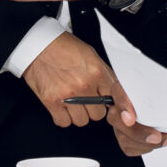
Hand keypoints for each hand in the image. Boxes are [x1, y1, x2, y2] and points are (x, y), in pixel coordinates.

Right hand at [25, 35, 166, 154]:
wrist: (38, 44)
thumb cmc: (63, 47)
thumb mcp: (91, 55)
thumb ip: (104, 75)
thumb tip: (115, 93)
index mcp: (96, 71)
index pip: (116, 94)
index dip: (124, 108)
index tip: (128, 118)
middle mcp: (84, 85)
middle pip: (99, 114)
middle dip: (93, 108)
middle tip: (85, 97)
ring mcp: (67, 95)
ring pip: (82, 120)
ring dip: (79, 114)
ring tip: (72, 100)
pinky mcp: (51, 102)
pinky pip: (64, 122)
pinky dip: (64, 117)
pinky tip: (62, 106)